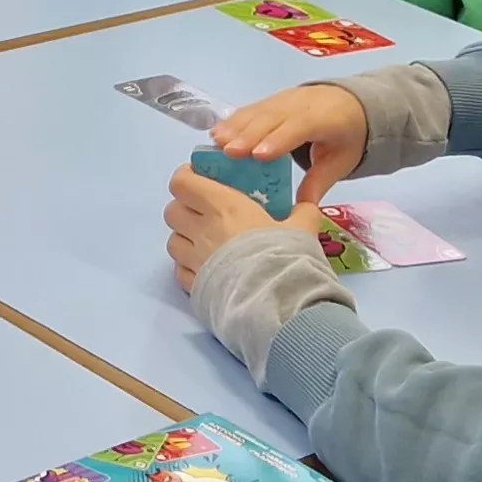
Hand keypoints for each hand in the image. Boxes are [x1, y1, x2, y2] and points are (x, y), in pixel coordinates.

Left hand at [165, 165, 322, 292]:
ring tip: (204, 242)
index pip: (182, 183)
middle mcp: (202, 231)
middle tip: (202, 210)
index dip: (185, 177)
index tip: (198, 177)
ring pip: (173, 242)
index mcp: (224, 207)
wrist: (276, 304)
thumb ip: (304, 212)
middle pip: (172, 211)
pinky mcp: (194, 287)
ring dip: (184, 238)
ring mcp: (195, 261)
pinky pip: (180, 272)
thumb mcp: (303, 229)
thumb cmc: (286, 258)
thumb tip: (308, 205)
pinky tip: (206, 269)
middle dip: (183, 207)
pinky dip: (188, 267)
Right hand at [210, 82, 369, 208]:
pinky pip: (250, 110)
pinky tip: (217, 133)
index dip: (278, 139)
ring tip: (216, 142)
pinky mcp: (269, 102)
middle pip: (272, 118)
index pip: (299, 127)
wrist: (348, 103)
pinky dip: (233, 122)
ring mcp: (282, 100)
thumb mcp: (340, 161)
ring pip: (258, 112)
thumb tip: (303, 209)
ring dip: (236, 126)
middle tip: (228, 152)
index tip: (258, 155)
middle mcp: (300, 105)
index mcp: (324, 119)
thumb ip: (319, 182)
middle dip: (249, 134)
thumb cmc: (345, 136)